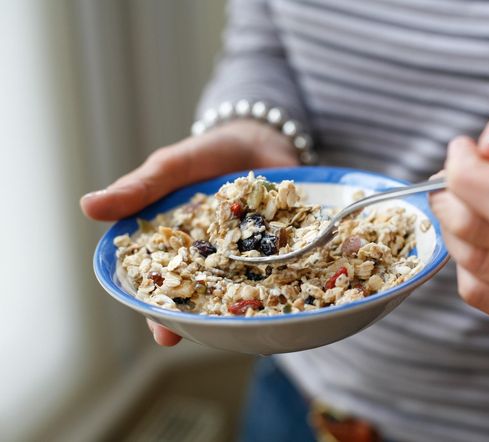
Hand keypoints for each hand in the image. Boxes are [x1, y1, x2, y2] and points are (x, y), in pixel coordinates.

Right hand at [81, 120, 297, 344]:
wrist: (260, 137)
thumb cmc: (207, 154)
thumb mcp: (171, 168)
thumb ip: (139, 189)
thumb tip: (87, 206)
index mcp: (181, 247)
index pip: (166, 286)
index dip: (162, 311)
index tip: (163, 333)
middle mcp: (216, 258)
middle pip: (207, 297)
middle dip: (208, 319)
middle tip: (211, 337)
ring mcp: (252, 254)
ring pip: (247, 289)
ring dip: (249, 306)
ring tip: (252, 326)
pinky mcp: (283, 245)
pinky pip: (286, 267)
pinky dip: (290, 280)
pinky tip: (294, 294)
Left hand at [431, 105, 488, 329]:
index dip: (467, 175)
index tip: (459, 154)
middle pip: (476, 230)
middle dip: (447, 200)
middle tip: (447, 186)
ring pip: (470, 260)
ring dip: (451, 230)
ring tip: (464, 211)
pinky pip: (474, 291)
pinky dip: (462, 266)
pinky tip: (479, 244)